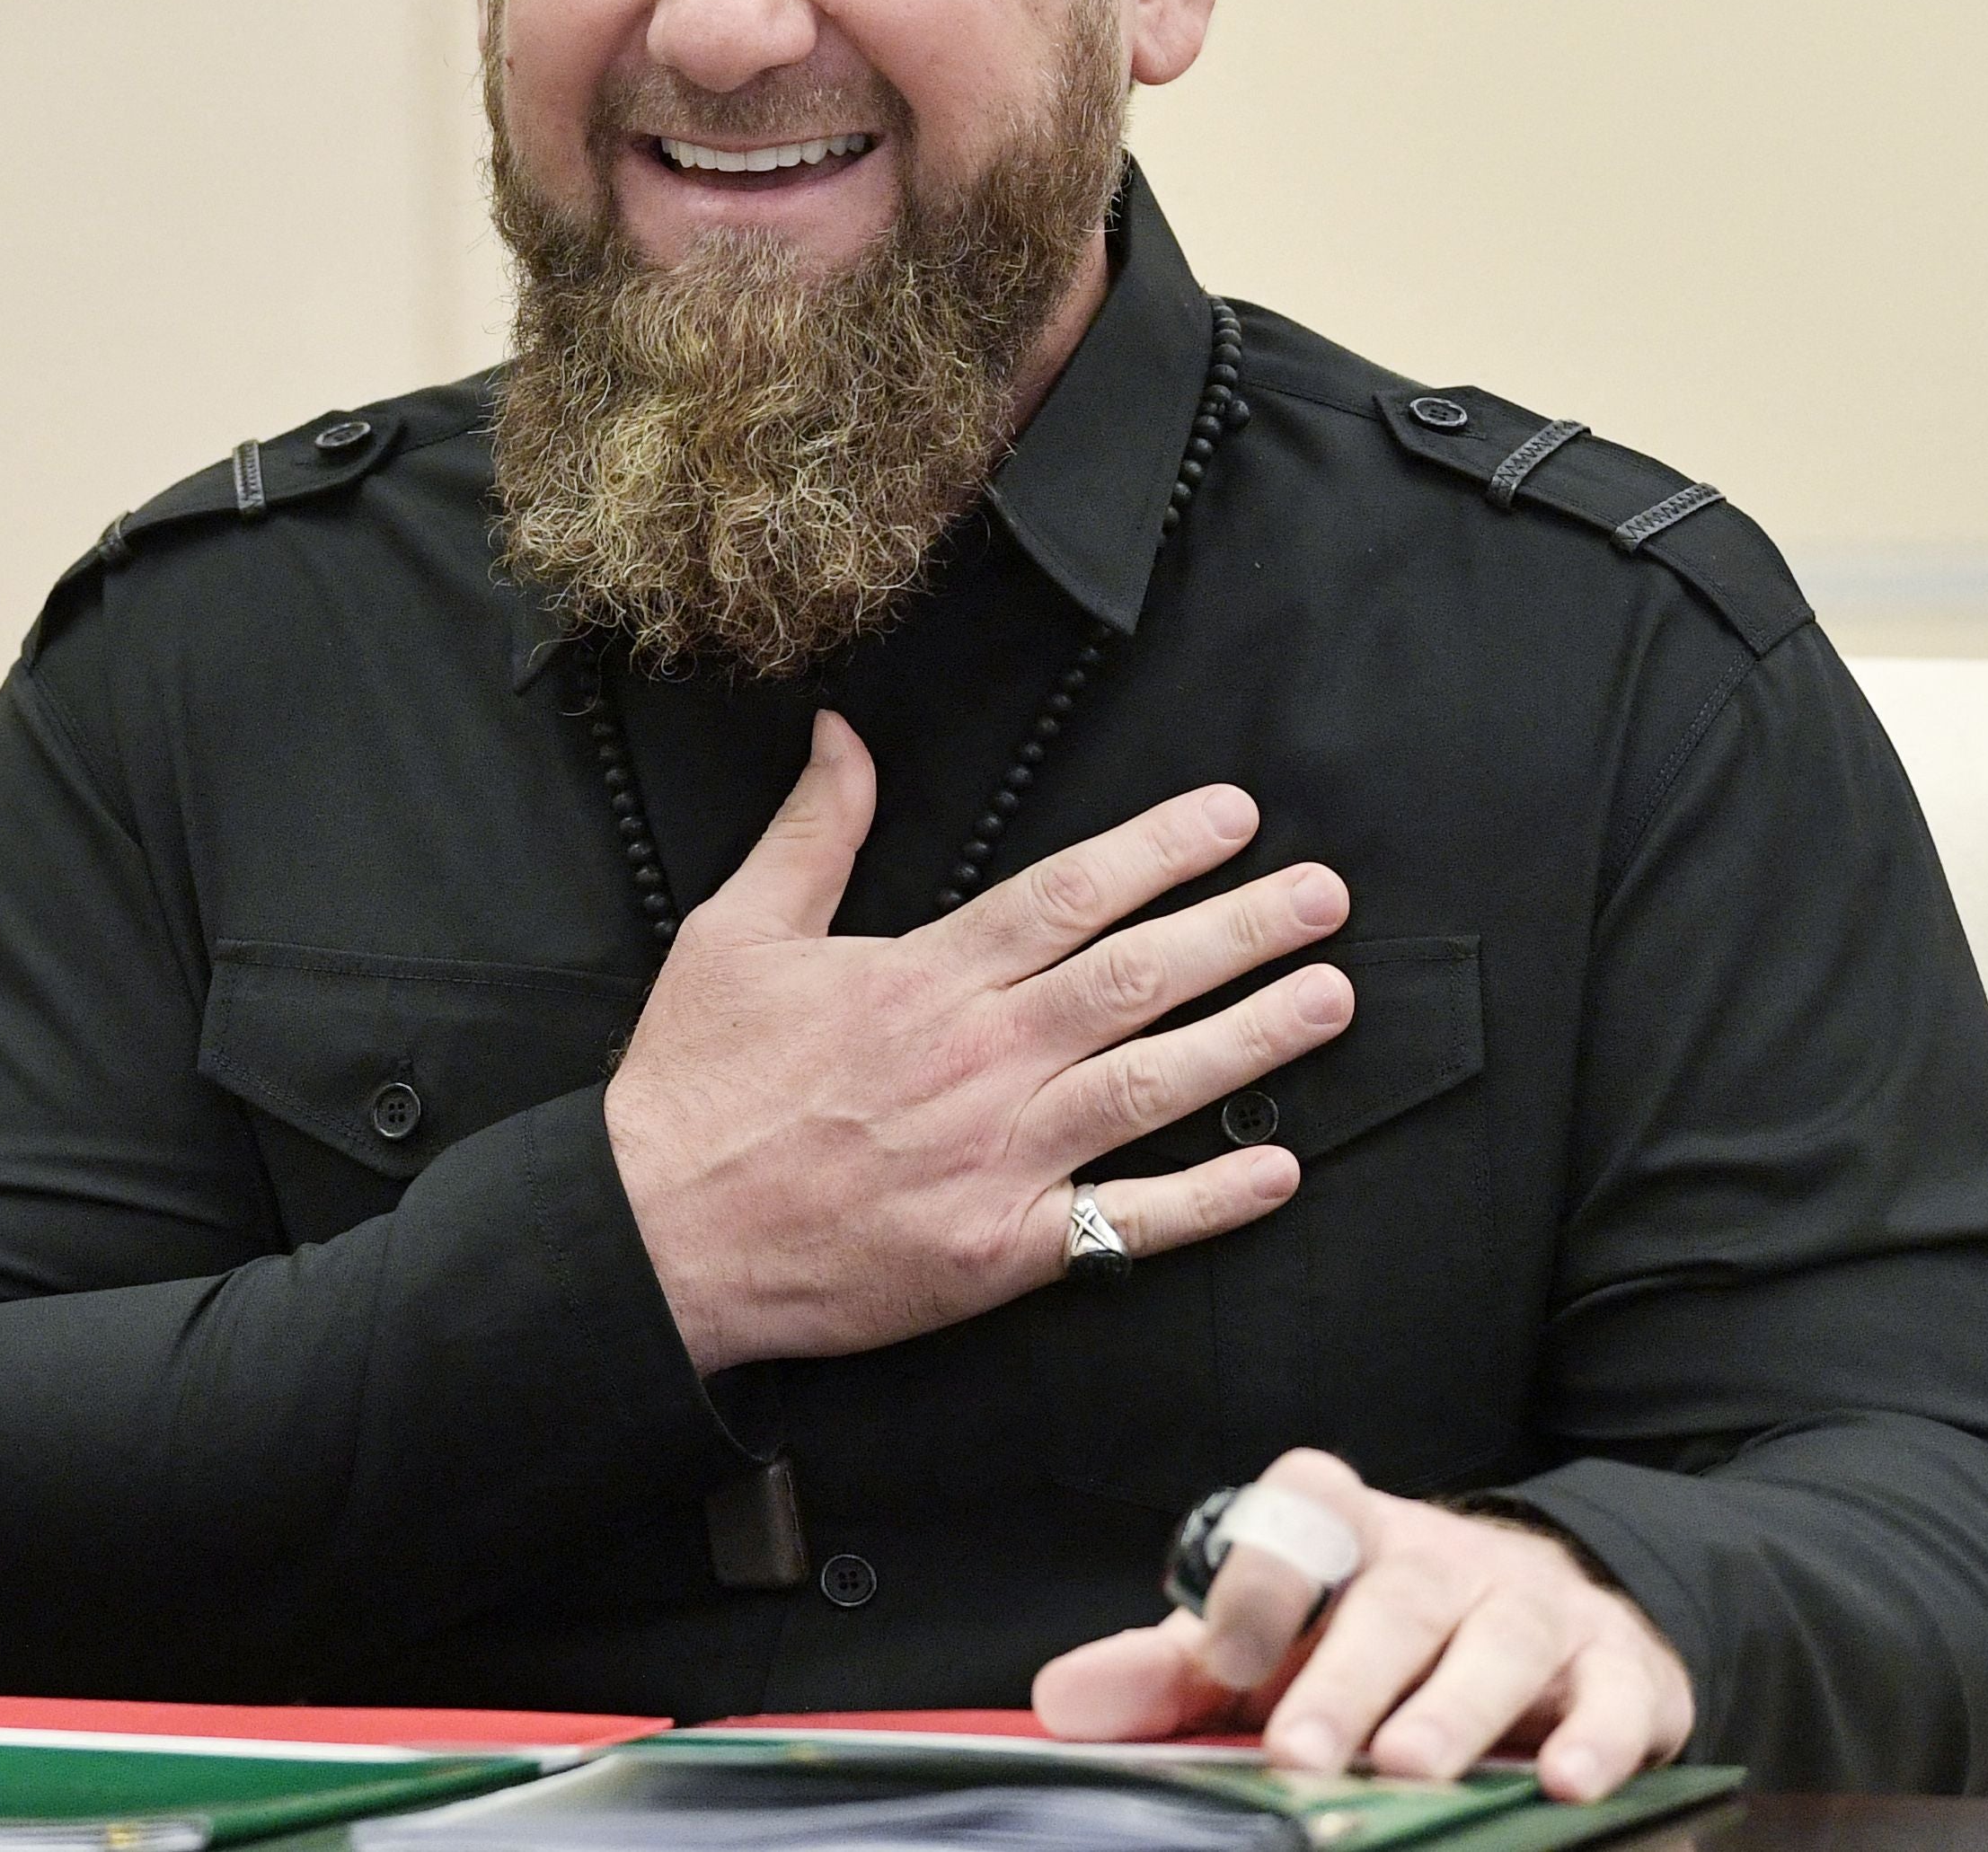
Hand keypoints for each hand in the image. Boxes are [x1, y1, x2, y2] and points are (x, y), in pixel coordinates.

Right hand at [599, 710, 1351, 1373]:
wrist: (657, 1236)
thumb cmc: (694, 1086)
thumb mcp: (735, 933)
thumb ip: (811, 833)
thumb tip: (844, 736)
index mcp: (925, 977)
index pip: (1073, 894)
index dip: (1164, 849)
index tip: (1237, 817)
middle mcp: (980, 1058)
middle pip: (1139, 978)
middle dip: (1243, 930)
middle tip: (1326, 897)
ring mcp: (999, 1158)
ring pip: (1154, 1085)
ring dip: (1254, 1039)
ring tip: (1330, 997)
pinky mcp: (999, 1251)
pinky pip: (1128, 1224)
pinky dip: (1209, 1199)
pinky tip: (1277, 1169)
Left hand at [1032, 1449, 1694, 1801]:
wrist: (1536, 1622)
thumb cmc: (1366, 1643)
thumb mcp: (1266, 1648)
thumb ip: (1167, 1675)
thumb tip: (1060, 1705)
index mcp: (1345, 1533)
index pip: (1299, 1517)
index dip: (1258, 1579)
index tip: (1220, 1659)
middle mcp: (1442, 1557)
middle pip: (1396, 1599)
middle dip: (1348, 1676)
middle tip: (1304, 1752)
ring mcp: (1536, 1606)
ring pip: (1500, 1642)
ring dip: (1457, 1709)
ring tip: (1413, 1770)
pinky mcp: (1619, 1668)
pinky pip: (1617, 1697)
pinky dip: (1598, 1739)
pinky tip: (1566, 1783)